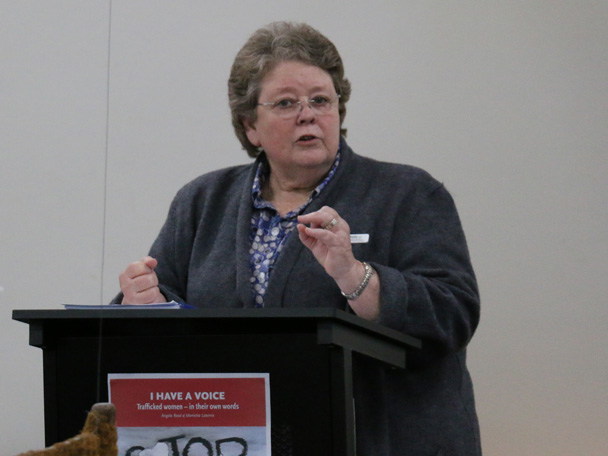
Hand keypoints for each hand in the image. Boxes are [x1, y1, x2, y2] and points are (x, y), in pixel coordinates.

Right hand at [119, 256, 164, 303]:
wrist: (140, 302)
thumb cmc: (142, 284)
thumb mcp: (144, 270)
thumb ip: (147, 262)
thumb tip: (152, 261)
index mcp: (124, 275)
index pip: (136, 266)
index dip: (146, 268)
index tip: (146, 272)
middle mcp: (125, 286)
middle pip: (147, 276)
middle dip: (152, 278)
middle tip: (149, 283)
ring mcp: (130, 296)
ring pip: (150, 283)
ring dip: (154, 285)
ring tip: (149, 288)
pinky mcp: (137, 304)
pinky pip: (152, 293)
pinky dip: (154, 293)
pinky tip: (149, 296)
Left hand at [297, 206, 379, 320]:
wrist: (342, 270)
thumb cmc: (330, 255)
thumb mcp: (315, 244)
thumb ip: (307, 235)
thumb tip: (299, 226)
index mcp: (336, 224)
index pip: (326, 211)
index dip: (314, 213)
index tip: (303, 218)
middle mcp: (340, 226)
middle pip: (326, 212)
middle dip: (311, 214)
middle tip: (300, 218)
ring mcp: (340, 233)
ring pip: (327, 218)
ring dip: (312, 218)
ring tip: (301, 222)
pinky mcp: (338, 242)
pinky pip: (325, 234)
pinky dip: (315, 231)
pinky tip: (307, 231)